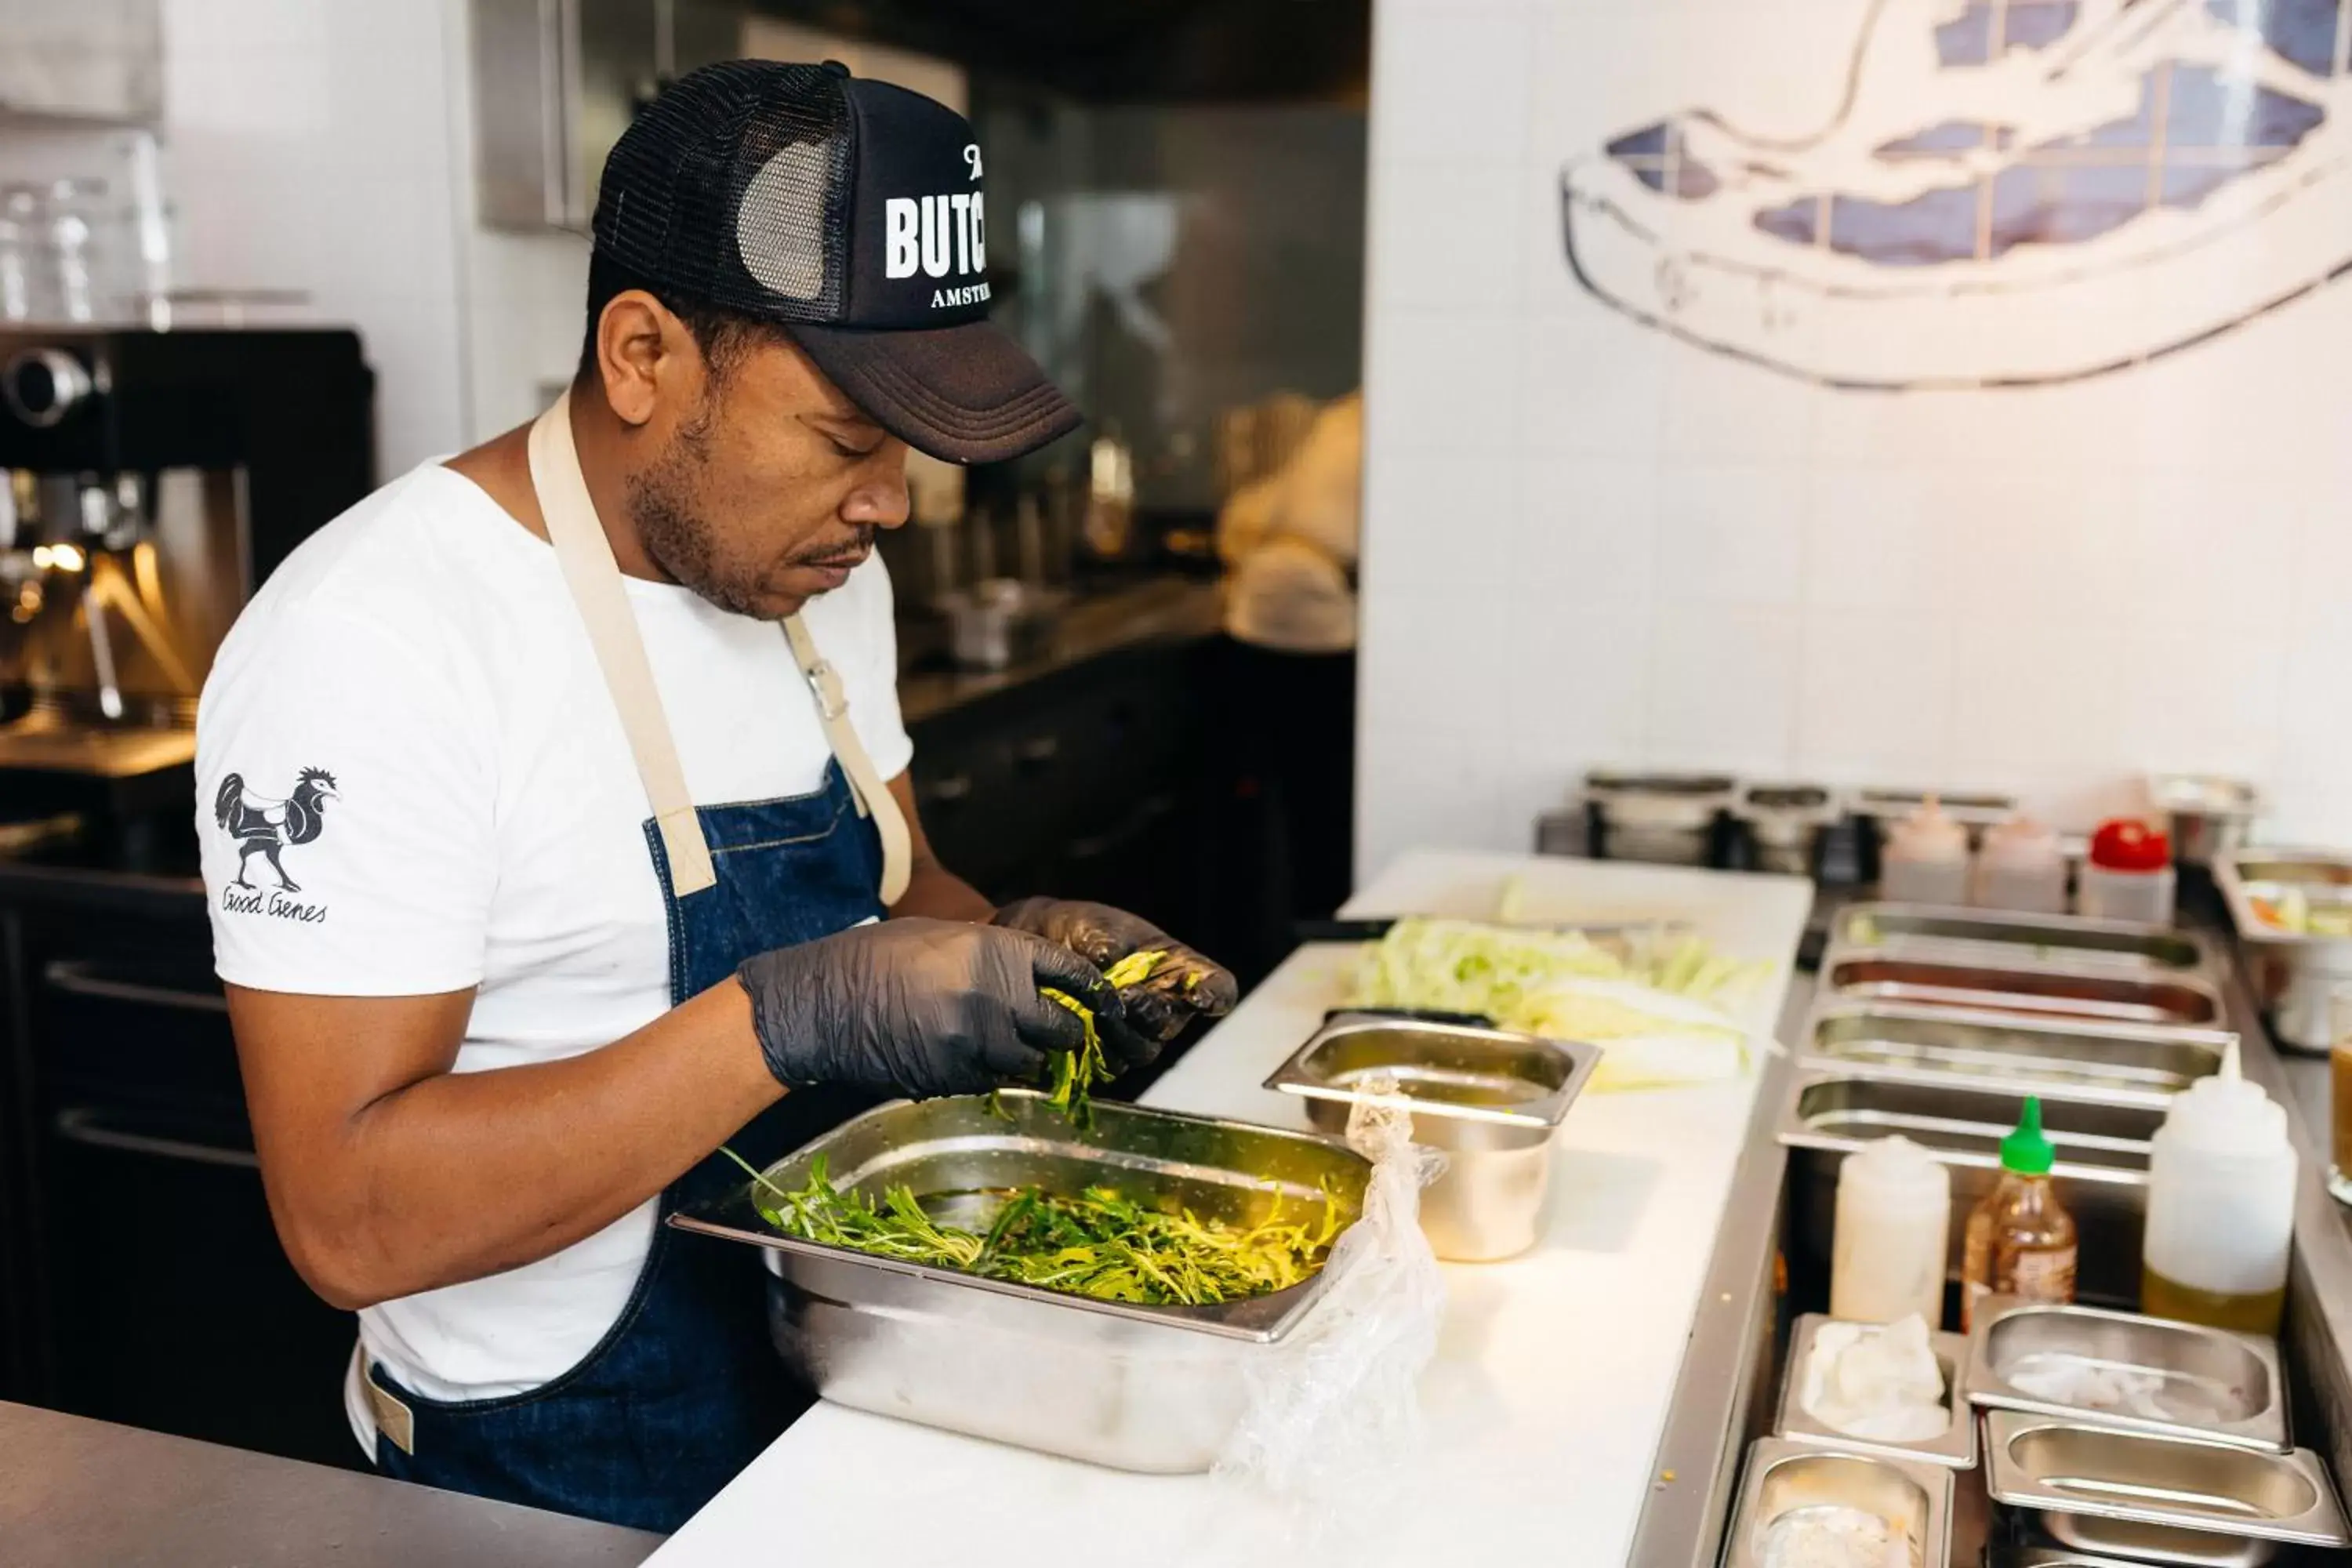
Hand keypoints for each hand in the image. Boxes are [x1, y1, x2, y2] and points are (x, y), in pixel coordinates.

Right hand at [736, 918, 1123, 1099]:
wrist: (821, 1004)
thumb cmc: (875, 959)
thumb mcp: (941, 937)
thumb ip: (991, 957)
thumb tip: (1029, 978)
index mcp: (996, 952)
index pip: (1069, 972)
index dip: (1091, 991)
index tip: (1105, 1003)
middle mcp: (995, 998)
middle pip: (1061, 1029)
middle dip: (1063, 1035)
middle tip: (1054, 1035)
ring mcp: (976, 1043)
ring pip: (1029, 1064)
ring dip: (1023, 1060)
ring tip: (996, 1046)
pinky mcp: (955, 1078)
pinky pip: (991, 1084)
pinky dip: (987, 1077)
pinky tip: (960, 1059)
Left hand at [990, 898, 1238, 1068]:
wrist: (1038, 947)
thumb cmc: (1079, 930)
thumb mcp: (1091, 923)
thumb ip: (1102, 937)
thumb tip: (1107, 958)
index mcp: (1178, 970)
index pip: (1217, 987)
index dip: (1216, 994)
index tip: (1201, 995)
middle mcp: (1164, 1006)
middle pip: (1172, 1023)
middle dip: (1151, 1013)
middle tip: (1126, 997)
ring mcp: (1135, 1033)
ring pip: (1141, 1050)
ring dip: (1120, 1035)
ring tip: (1095, 1014)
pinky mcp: (1103, 1053)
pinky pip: (1106, 1065)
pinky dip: (1091, 1051)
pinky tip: (1074, 1033)